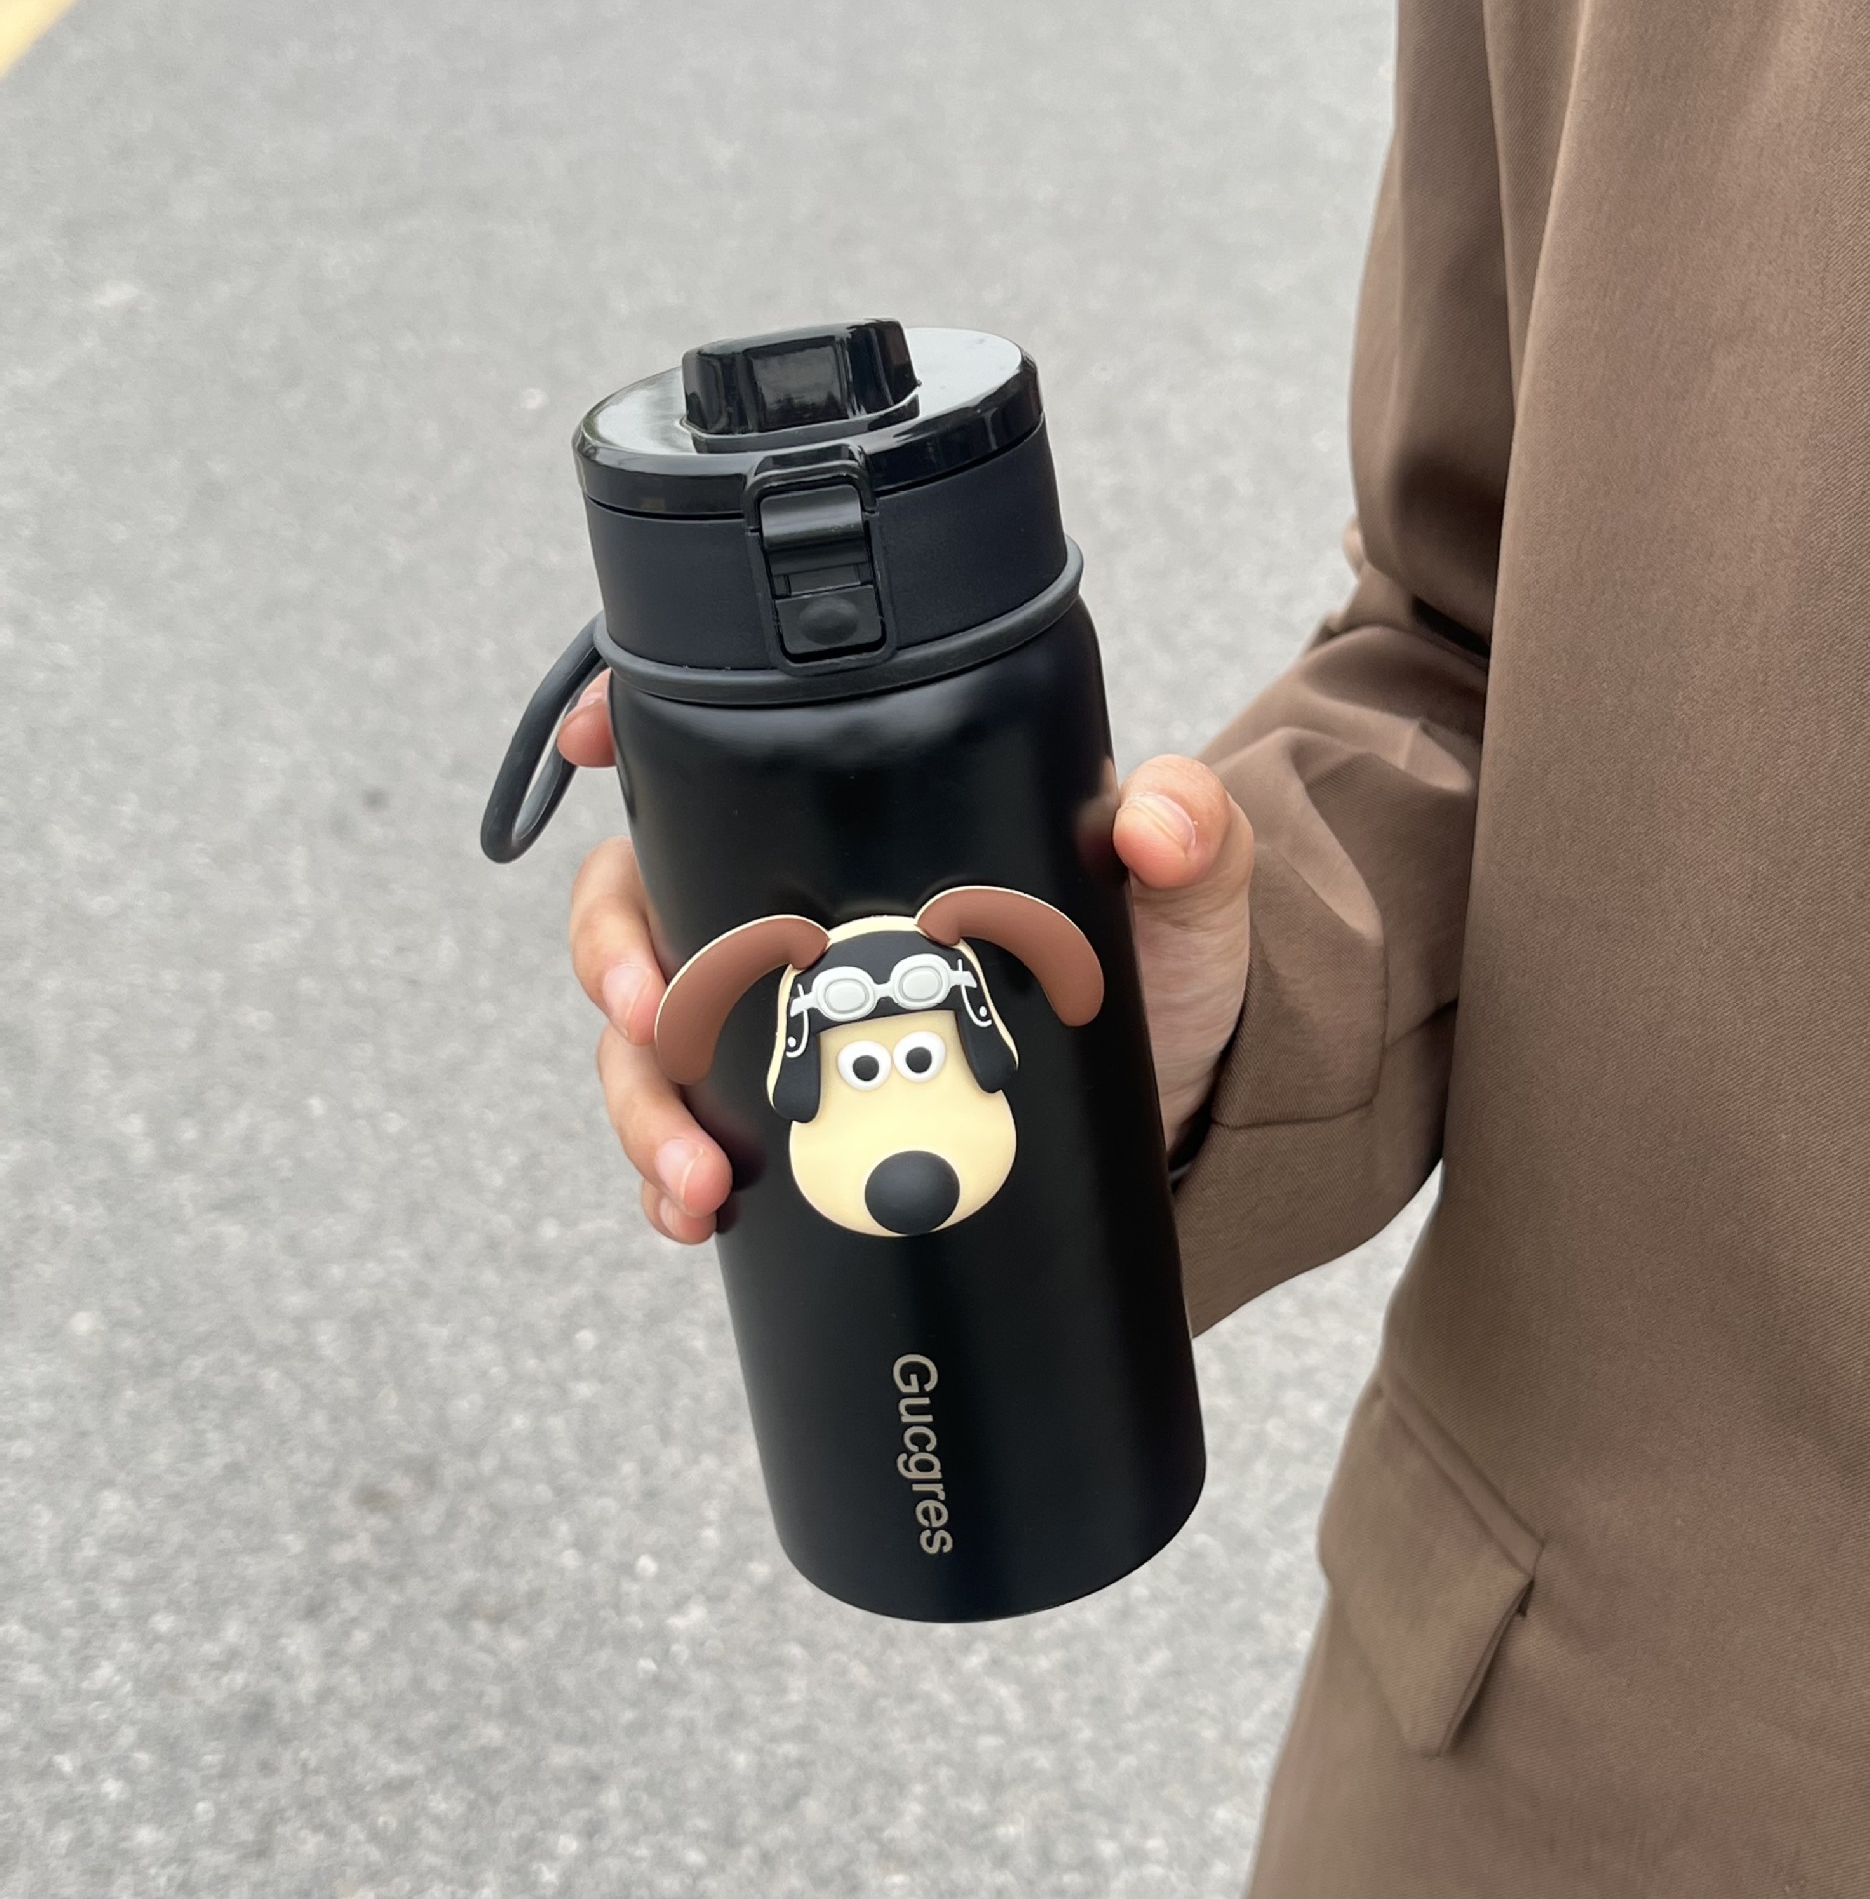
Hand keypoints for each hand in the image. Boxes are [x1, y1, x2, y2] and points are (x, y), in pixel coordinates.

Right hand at [558, 673, 1252, 1243]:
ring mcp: (788, 1028)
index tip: (595, 739)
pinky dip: (671, 1183)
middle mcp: (798, 923)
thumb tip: (1155, 821)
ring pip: (650, 1042)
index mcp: (864, 836)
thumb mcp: (1184, 906)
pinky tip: (694, 1216)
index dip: (634, 735)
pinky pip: (696, 1146)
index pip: (724, 767)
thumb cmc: (1162, 989)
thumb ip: (1192, 836)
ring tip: (695, 1174)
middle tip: (652, 1010)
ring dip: (641, 1104)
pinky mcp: (799, 1125)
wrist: (1176, 1129)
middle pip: (645, 905)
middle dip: (616, 955)